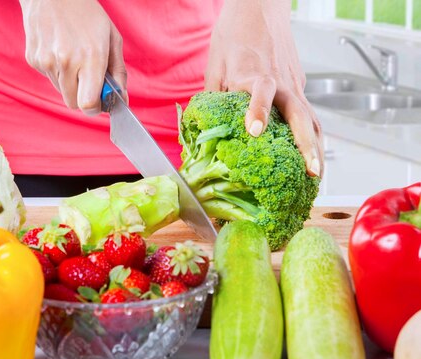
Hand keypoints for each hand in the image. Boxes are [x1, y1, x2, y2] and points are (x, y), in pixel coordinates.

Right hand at [20, 0, 126, 114]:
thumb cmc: (86, 14)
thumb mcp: (111, 38)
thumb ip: (118, 72)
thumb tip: (122, 99)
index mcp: (90, 57)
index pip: (88, 104)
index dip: (95, 108)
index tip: (99, 102)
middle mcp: (66, 62)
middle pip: (73, 104)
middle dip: (83, 97)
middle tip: (88, 80)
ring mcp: (46, 61)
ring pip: (61, 91)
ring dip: (69, 82)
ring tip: (73, 57)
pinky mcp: (33, 60)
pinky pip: (49, 78)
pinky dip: (56, 71)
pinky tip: (59, 50)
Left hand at [204, 0, 322, 176]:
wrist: (260, 6)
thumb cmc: (234, 33)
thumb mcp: (215, 64)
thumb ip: (213, 98)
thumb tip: (205, 132)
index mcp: (252, 73)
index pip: (260, 91)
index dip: (257, 110)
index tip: (254, 130)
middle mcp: (278, 80)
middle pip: (298, 113)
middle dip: (305, 145)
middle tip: (310, 171)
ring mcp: (292, 83)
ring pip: (310, 117)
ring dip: (316, 146)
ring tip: (318, 175)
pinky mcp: (298, 84)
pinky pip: (309, 114)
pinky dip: (313, 136)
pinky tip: (313, 155)